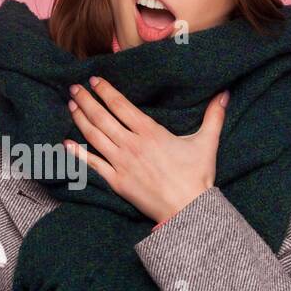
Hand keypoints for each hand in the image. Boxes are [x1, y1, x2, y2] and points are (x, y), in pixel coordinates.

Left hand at [64, 76, 229, 223]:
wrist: (187, 209)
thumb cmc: (197, 177)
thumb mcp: (206, 143)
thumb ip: (213, 116)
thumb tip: (224, 94)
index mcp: (150, 132)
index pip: (121, 106)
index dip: (105, 91)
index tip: (94, 80)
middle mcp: (131, 144)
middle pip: (102, 117)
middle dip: (86, 100)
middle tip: (74, 88)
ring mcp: (121, 163)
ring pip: (94, 136)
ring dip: (80, 119)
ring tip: (70, 106)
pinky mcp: (116, 181)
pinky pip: (92, 164)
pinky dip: (78, 153)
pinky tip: (66, 144)